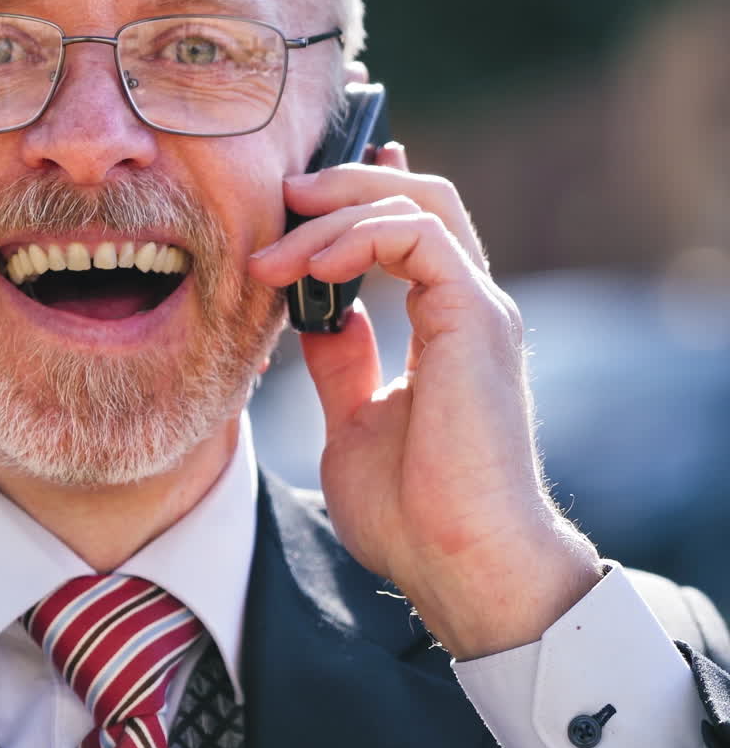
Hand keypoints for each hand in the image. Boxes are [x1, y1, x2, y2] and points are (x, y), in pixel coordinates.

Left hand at [249, 146, 600, 659]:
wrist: (456, 562)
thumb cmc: (412, 512)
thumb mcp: (354, 421)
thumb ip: (342, 365)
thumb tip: (322, 319)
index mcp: (445, 327)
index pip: (414, 229)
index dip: (363, 194)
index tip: (305, 189)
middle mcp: (467, 306)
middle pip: (418, 198)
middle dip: (344, 185)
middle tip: (281, 195)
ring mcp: (475, 308)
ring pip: (416, 204)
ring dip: (333, 215)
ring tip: (273, 255)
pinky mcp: (474, 316)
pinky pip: (416, 236)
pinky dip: (357, 237)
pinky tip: (313, 269)